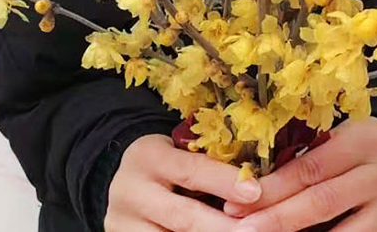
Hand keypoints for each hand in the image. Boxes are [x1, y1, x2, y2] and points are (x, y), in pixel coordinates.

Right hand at [105, 133, 261, 231]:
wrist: (120, 183)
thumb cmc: (164, 164)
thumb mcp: (177, 152)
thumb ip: (207, 162)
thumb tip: (253, 179)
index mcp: (150, 157)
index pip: (191, 170)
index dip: (224, 182)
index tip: (254, 192)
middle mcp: (133, 192)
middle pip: (184, 216)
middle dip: (223, 226)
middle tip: (255, 229)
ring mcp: (125, 224)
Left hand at [222, 118, 376, 231]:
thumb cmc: (357, 145)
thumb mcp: (338, 137)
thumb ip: (306, 156)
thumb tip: (252, 183)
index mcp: (361, 140)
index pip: (311, 167)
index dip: (272, 187)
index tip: (237, 201)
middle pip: (322, 201)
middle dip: (278, 218)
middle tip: (243, 229)